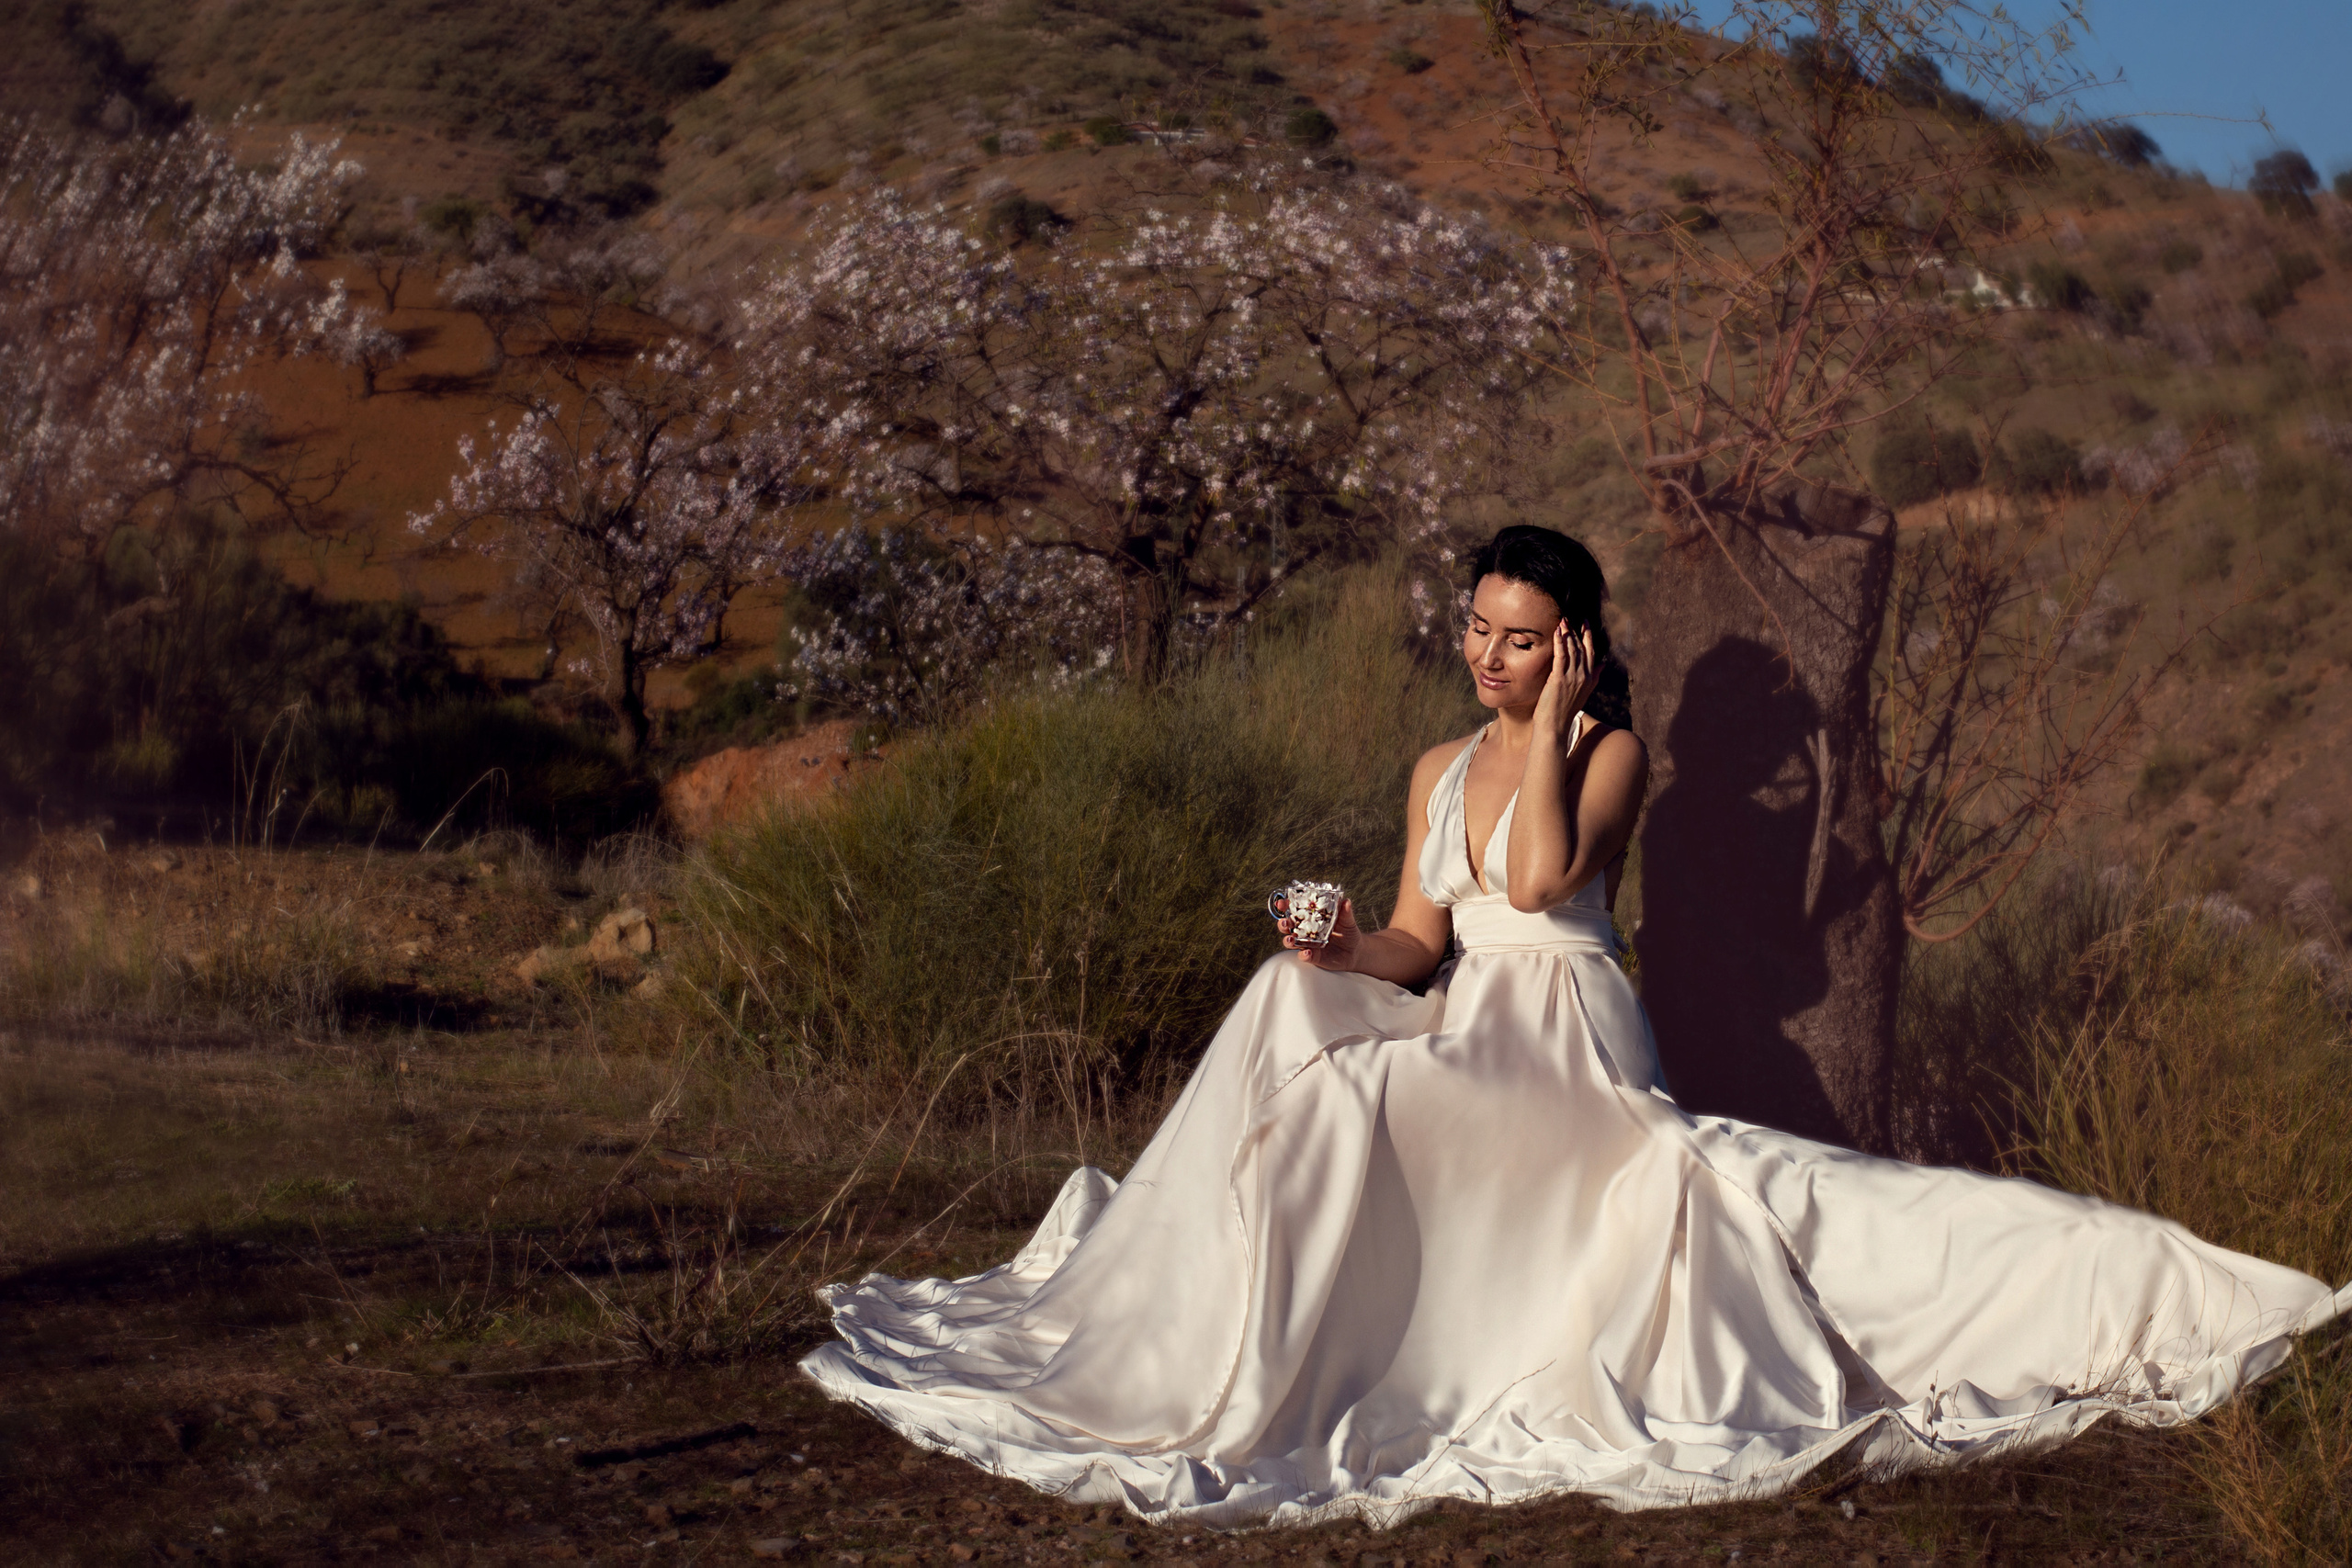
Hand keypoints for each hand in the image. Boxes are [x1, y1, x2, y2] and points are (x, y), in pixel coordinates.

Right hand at [1279, 897, 1362, 971]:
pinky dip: (1304, 955)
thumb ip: (1345, 912)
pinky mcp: (1313, 956)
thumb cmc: (1348, 932)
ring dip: (1288, 940)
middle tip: (1284, 922)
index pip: (1295, 911)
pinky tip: (1307, 952)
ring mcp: (1308, 944)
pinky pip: (1305, 956)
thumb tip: (1346, 901)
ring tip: (1290, 939)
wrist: (1355, 951)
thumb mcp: (1347, 921)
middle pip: (1289, 927)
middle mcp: (1306, 931)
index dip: (1286, 906)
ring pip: (1292, 942)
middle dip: (1283, 924)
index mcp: (1311, 918)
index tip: (1281, 903)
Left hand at [1531, 621, 1598, 743]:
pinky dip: (1559, 643)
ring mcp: (1572, 677)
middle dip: (1576, 631)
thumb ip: (1594, 676)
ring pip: (1572, 650)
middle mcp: (1584, 676)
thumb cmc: (1565, 710)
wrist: (1555, 725)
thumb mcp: (1584, 692)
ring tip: (1562, 620)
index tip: (1585, 623)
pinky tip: (1556, 632)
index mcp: (1590, 678)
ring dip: (1567, 634)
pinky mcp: (1559, 679)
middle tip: (1570, 617)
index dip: (1588, 636)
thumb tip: (1603, 664)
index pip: (1591, 652)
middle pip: (1582, 648)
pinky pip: (1561, 656)